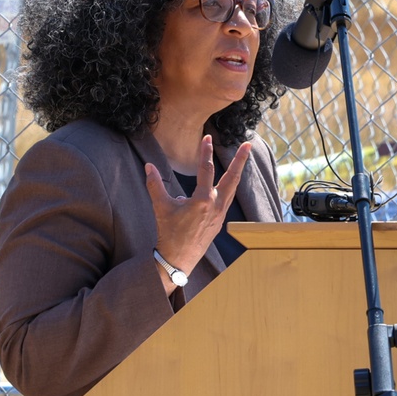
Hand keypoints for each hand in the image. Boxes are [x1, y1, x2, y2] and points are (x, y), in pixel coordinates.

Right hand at [145, 134, 250, 278]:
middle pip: (232, 177)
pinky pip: (227, 199)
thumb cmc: (168, 232)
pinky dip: (229, 187)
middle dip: (240, 160)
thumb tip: (148, 166)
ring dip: (237, 172)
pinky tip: (228, 182)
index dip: (205, 152)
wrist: (178, 258)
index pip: (205, 169)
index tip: (207, 137)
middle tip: (248, 144)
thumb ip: (155, 185)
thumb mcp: (160, 207)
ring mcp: (220, 214)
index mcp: (202, 200)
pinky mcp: (220, 221)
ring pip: (233, 188)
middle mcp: (215, 205)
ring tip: (242, 159)